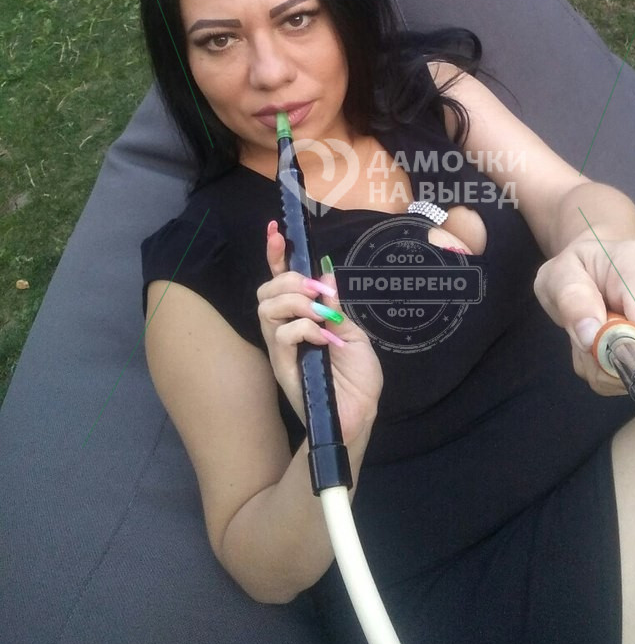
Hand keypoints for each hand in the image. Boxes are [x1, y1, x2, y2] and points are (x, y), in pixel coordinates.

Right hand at [257, 221, 382, 443]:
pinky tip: (324, 337)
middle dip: (289, 278)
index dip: (276, 255)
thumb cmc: (357, 376)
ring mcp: (282, 348)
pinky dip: (305, 327)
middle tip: (317, 290)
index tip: (277, 230)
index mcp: (302, 318)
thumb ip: (336, 304)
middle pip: (266, 290)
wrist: (360, 413)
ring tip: (323, 313)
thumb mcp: (352, 331)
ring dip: (297, 301)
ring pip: (267, 308)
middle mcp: (285, 330)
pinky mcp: (284, 366)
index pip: (280, 281)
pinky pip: (282, 335)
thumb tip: (325, 276)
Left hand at [533, 238, 634, 395]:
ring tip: (600, 338)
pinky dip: (633, 364)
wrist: (598, 262)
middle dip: (618, 365)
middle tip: (586, 347)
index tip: (595, 356)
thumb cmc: (575, 268)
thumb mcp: (555, 278)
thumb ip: (570, 302)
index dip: (629, 359)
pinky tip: (618, 341)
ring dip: (623, 366)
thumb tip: (592, 337)